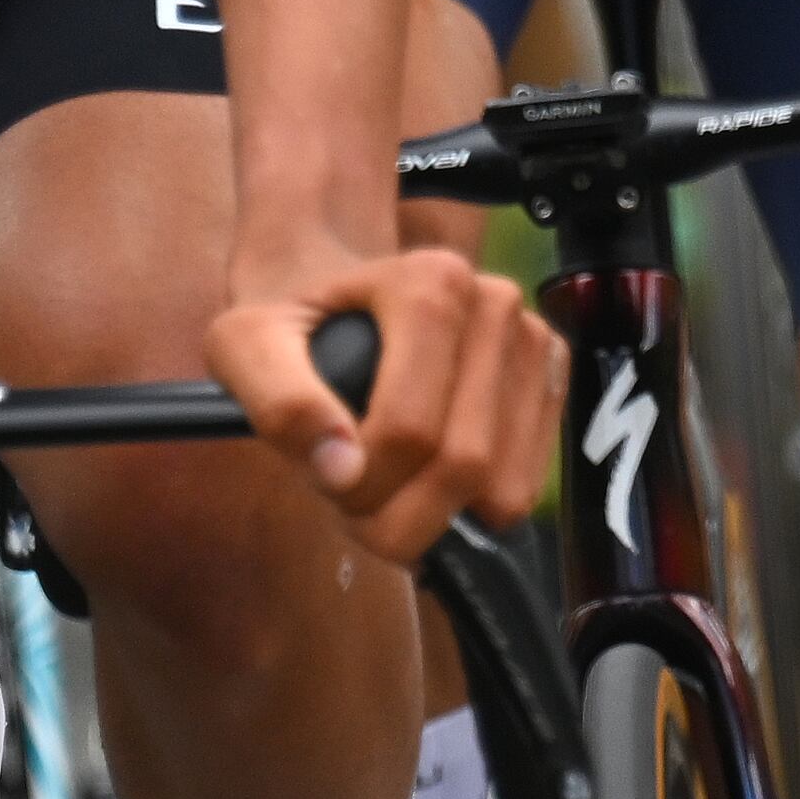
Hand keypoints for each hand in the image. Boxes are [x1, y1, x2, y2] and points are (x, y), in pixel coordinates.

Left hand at [207, 244, 556, 567]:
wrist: (345, 298)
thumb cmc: (294, 326)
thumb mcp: (245, 348)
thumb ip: (279, 403)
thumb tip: (342, 470)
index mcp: (431, 283)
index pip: (409, 429)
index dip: (359, 486)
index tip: (325, 485)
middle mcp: (498, 302)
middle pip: (463, 462)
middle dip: (399, 514)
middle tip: (355, 505)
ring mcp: (536, 339)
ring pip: (502, 484)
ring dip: (438, 515)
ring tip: (391, 488)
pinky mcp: (554, 376)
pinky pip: (527, 483)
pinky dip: (475, 508)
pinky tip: (433, 477)